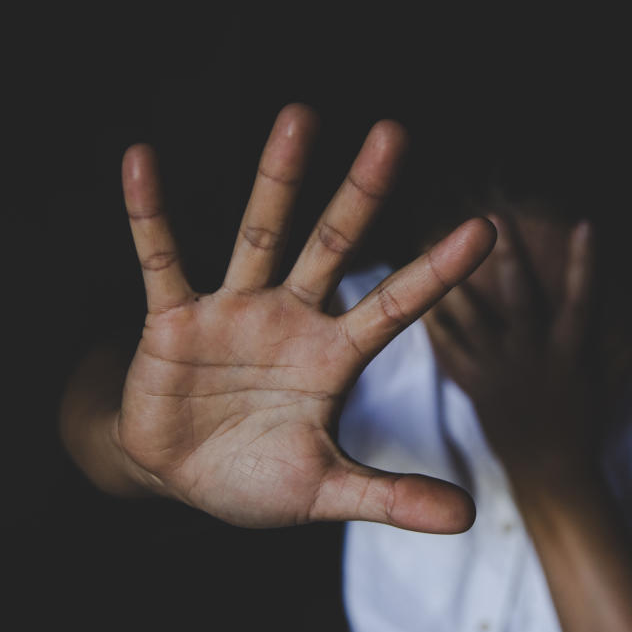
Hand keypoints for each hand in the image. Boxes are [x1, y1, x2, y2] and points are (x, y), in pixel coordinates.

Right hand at [114, 104, 495, 531]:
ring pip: (261, 235)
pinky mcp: (175, 320)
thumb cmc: (259, 478)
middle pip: (336, 245)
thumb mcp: (327, 491)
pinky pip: (161, 260)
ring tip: (301, 116)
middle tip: (394, 132)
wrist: (180, 479)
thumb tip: (467, 515)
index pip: (397, 305)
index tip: (488, 229)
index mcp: (335, 358)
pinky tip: (142, 162)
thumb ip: (391, 496)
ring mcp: (235, 312)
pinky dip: (150, 216)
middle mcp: (293, 320)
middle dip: (363, 192)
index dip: (440, 271)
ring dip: (279, 179)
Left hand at [424, 212, 597, 478]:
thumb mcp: (607, 378)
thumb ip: (617, 338)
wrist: (550, 472)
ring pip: (473, 319)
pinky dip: (435, 323)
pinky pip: (450, 350)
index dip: (586, 262)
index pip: (583, 300)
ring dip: (455, 281)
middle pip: (519, 298)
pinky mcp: (476, 387)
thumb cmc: (585, 420)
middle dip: (509, 256)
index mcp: (570, 355)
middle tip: (493, 218)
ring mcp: (501, 373)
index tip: (586, 223)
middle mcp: (533, 358)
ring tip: (436, 244)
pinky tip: (420, 296)